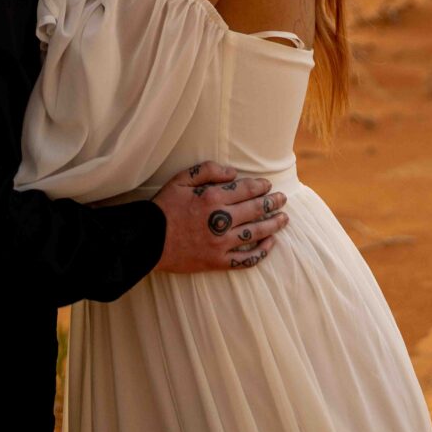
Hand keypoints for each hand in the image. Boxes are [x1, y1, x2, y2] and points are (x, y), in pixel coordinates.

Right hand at [152, 162, 288, 272]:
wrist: (147, 239)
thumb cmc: (163, 207)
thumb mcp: (180, 180)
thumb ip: (207, 170)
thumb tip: (233, 172)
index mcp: (212, 197)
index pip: (245, 189)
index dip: (260, 186)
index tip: (267, 185)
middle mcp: (220, 219)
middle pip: (255, 209)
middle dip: (272, 203)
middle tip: (282, 199)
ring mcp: (220, 242)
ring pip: (256, 233)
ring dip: (273, 225)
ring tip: (284, 219)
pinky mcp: (217, 260)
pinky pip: (245, 258)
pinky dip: (260, 252)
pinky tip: (270, 244)